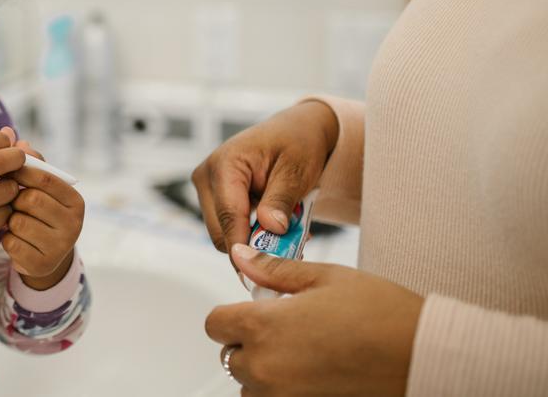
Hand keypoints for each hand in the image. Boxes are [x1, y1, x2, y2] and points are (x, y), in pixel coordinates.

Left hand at [3, 142, 84, 289]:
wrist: (44, 256)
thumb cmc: (40, 213)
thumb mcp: (40, 189)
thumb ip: (30, 163)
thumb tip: (15, 138)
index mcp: (76, 201)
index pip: (45, 177)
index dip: (21, 170)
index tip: (5, 169)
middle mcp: (74, 224)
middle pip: (30, 199)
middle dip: (15, 199)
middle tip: (11, 201)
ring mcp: (60, 246)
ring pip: (18, 222)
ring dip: (9, 220)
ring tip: (13, 220)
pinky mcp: (42, 264)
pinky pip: (11, 243)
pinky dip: (6, 238)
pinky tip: (14, 238)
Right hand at [191, 101, 338, 252]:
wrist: (296, 130)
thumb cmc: (297, 143)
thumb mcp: (296, 171)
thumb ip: (280, 200)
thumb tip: (270, 228)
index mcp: (224, 164)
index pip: (228, 216)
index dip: (244, 247)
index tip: (263, 269)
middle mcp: (207, 175)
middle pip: (220, 231)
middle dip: (252, 245)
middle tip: (289, 251)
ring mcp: (208, 187)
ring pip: (223, 232)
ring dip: (254, 240)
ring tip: (288, 235)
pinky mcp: (215, 196)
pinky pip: (229, 226)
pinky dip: (252, 233)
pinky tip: (277, 228)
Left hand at [206, 244, 422, 395]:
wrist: (425, 357)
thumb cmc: (383, 316)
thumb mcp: (325, 278)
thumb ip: (274, 270)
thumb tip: (241, 256)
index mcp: (263, 327)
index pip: (214, 324)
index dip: (232, 314)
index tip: (253, 312)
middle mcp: (266, 367)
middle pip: (231, 356)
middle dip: (251, 342)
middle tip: (289, 330)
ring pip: (251, 386)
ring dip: (266, 371)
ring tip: (304, 354)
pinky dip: (285, 390)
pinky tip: (314, 374)